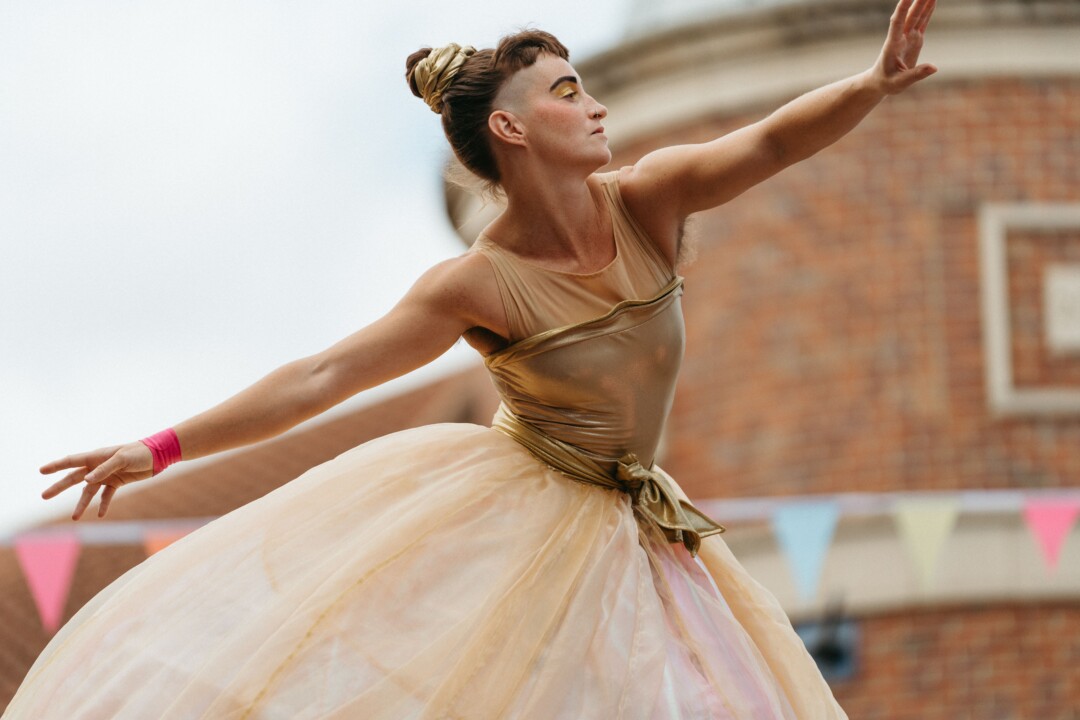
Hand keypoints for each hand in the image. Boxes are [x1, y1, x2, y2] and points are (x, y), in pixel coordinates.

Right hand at [39, 442, 154, 520]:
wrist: (158, 455)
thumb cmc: (139, 452)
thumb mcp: (122, 459)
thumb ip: (104, 469)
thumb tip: (86, 480)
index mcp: (96, 456)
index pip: (72, 461)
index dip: (56, 466)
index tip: (41, 471)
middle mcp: (98, 466)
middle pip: (74, 478)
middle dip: (59, 487)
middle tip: (43, 496)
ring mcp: (107, 475)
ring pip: (89, 491)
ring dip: (82, 504)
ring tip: (75, 517)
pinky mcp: (117, 482)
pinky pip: (106, 495)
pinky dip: (104, 504)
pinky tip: (101, 514)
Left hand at [871, 0, 937, 94]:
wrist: (881, 82)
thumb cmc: (887, 83)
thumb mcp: (899, 83)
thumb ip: (915, 75)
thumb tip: (934, 68)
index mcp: (892, 46)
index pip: (897, 23)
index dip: (902, 9)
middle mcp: (900, 38)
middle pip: (910, 16)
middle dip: (918, 1)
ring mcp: (907, 37)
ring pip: (917, 16)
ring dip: (924, 3)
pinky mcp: (914, 40)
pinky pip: (922, 22)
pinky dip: (927, 12)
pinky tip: (932, 1)